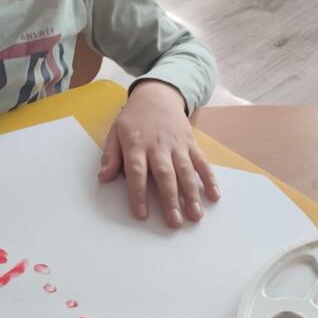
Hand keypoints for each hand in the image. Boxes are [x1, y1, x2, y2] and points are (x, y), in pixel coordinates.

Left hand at [99, 80, 219, 227]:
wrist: (157, 95)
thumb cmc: (134, 119)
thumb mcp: (115, 132)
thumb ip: (110, 155)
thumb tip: (103, 177)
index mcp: (136, 144)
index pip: (136, 171)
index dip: (138, 193)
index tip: (142, 214)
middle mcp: (158, 146)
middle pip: (164, 174)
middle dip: (170, 199)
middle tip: (174, 222)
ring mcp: (177, 145)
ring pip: (185, 171)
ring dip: (192, 194)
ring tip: (195, 215)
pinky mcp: (191, 143)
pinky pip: (202, 162)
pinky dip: (209, 178)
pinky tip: (214, 195)